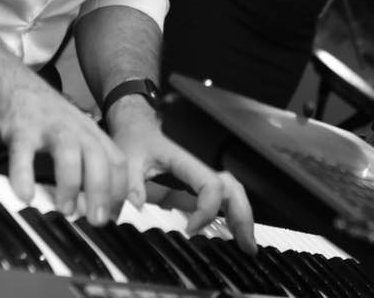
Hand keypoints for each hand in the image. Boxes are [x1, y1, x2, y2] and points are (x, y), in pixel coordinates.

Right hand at [0, 62, 128, 224]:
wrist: (1, 74)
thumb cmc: (35, 108)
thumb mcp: (66, 127)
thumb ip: (80, 156)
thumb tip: (90, 200)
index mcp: (86, 128)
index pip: (116, 160)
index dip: (119, 190)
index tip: (112, 216)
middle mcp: (71, 125)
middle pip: (99, 156)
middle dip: (102, 191)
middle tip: (96, 221)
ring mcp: (45, 124)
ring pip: (69, 151)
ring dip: (70, 184)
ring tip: (64, 210)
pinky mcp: (18, 126)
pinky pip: (23, 151)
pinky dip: (24, 175)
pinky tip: (24, 195)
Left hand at [107, 100, 256, 253]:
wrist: (135, 126)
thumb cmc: (135, 139)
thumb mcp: (126, 159)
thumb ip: (131, 184)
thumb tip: (135, 209)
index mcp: (184, 159)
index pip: (210, 184)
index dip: (207, 209)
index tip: (191, 230)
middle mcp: (198, 167)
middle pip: (231, 188)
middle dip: (241, 215)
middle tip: (246, 245)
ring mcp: (199, 175)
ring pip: (231, 193)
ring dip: (240, 217)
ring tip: (246, 246)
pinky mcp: (194, 184)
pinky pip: (219, 199)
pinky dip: (229, 216)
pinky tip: (229, 235)